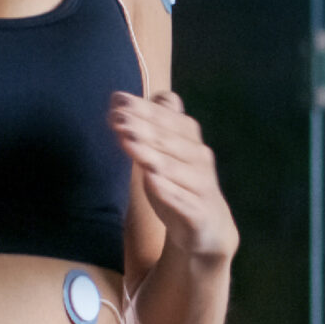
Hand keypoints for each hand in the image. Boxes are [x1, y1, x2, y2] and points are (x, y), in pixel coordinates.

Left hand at [112, 91, 237, 262]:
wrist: (208, 226)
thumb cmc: (179, 183)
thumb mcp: (164, 152)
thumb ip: (147, 126)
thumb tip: (120, 97)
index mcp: (190, 140)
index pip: (168, 118)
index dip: (143, 109)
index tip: (117, 101)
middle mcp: (199, 158)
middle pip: (168, 140)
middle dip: (142, 128)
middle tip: (117, 119)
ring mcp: (201, 185)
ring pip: (172, 168)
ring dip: (150, 154)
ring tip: (128, 143)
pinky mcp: (198, 212)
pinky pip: (181, 200)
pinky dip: (167, 190)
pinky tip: (152, 181)